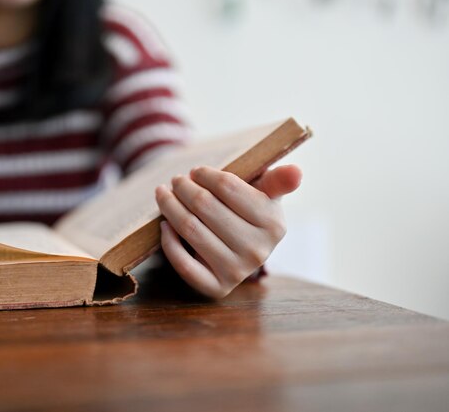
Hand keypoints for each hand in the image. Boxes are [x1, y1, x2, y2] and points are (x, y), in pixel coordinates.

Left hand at [155, 165, 301, 297]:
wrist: (243, 252)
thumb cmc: (250, 213)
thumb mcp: (266, 194)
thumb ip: (278, 180)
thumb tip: (296, 172)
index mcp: (274, 224)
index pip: (228, 187)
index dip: (206, 175)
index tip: (195, 171)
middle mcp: (258, 252)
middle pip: (205, 207)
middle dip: (184, 188)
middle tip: (176, 180)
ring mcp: (237, 272)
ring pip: (190, 230)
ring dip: (170, 207)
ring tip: (163, 194)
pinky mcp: (216, 288)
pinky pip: (183, 264)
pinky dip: (169, 241)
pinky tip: (164, 225)